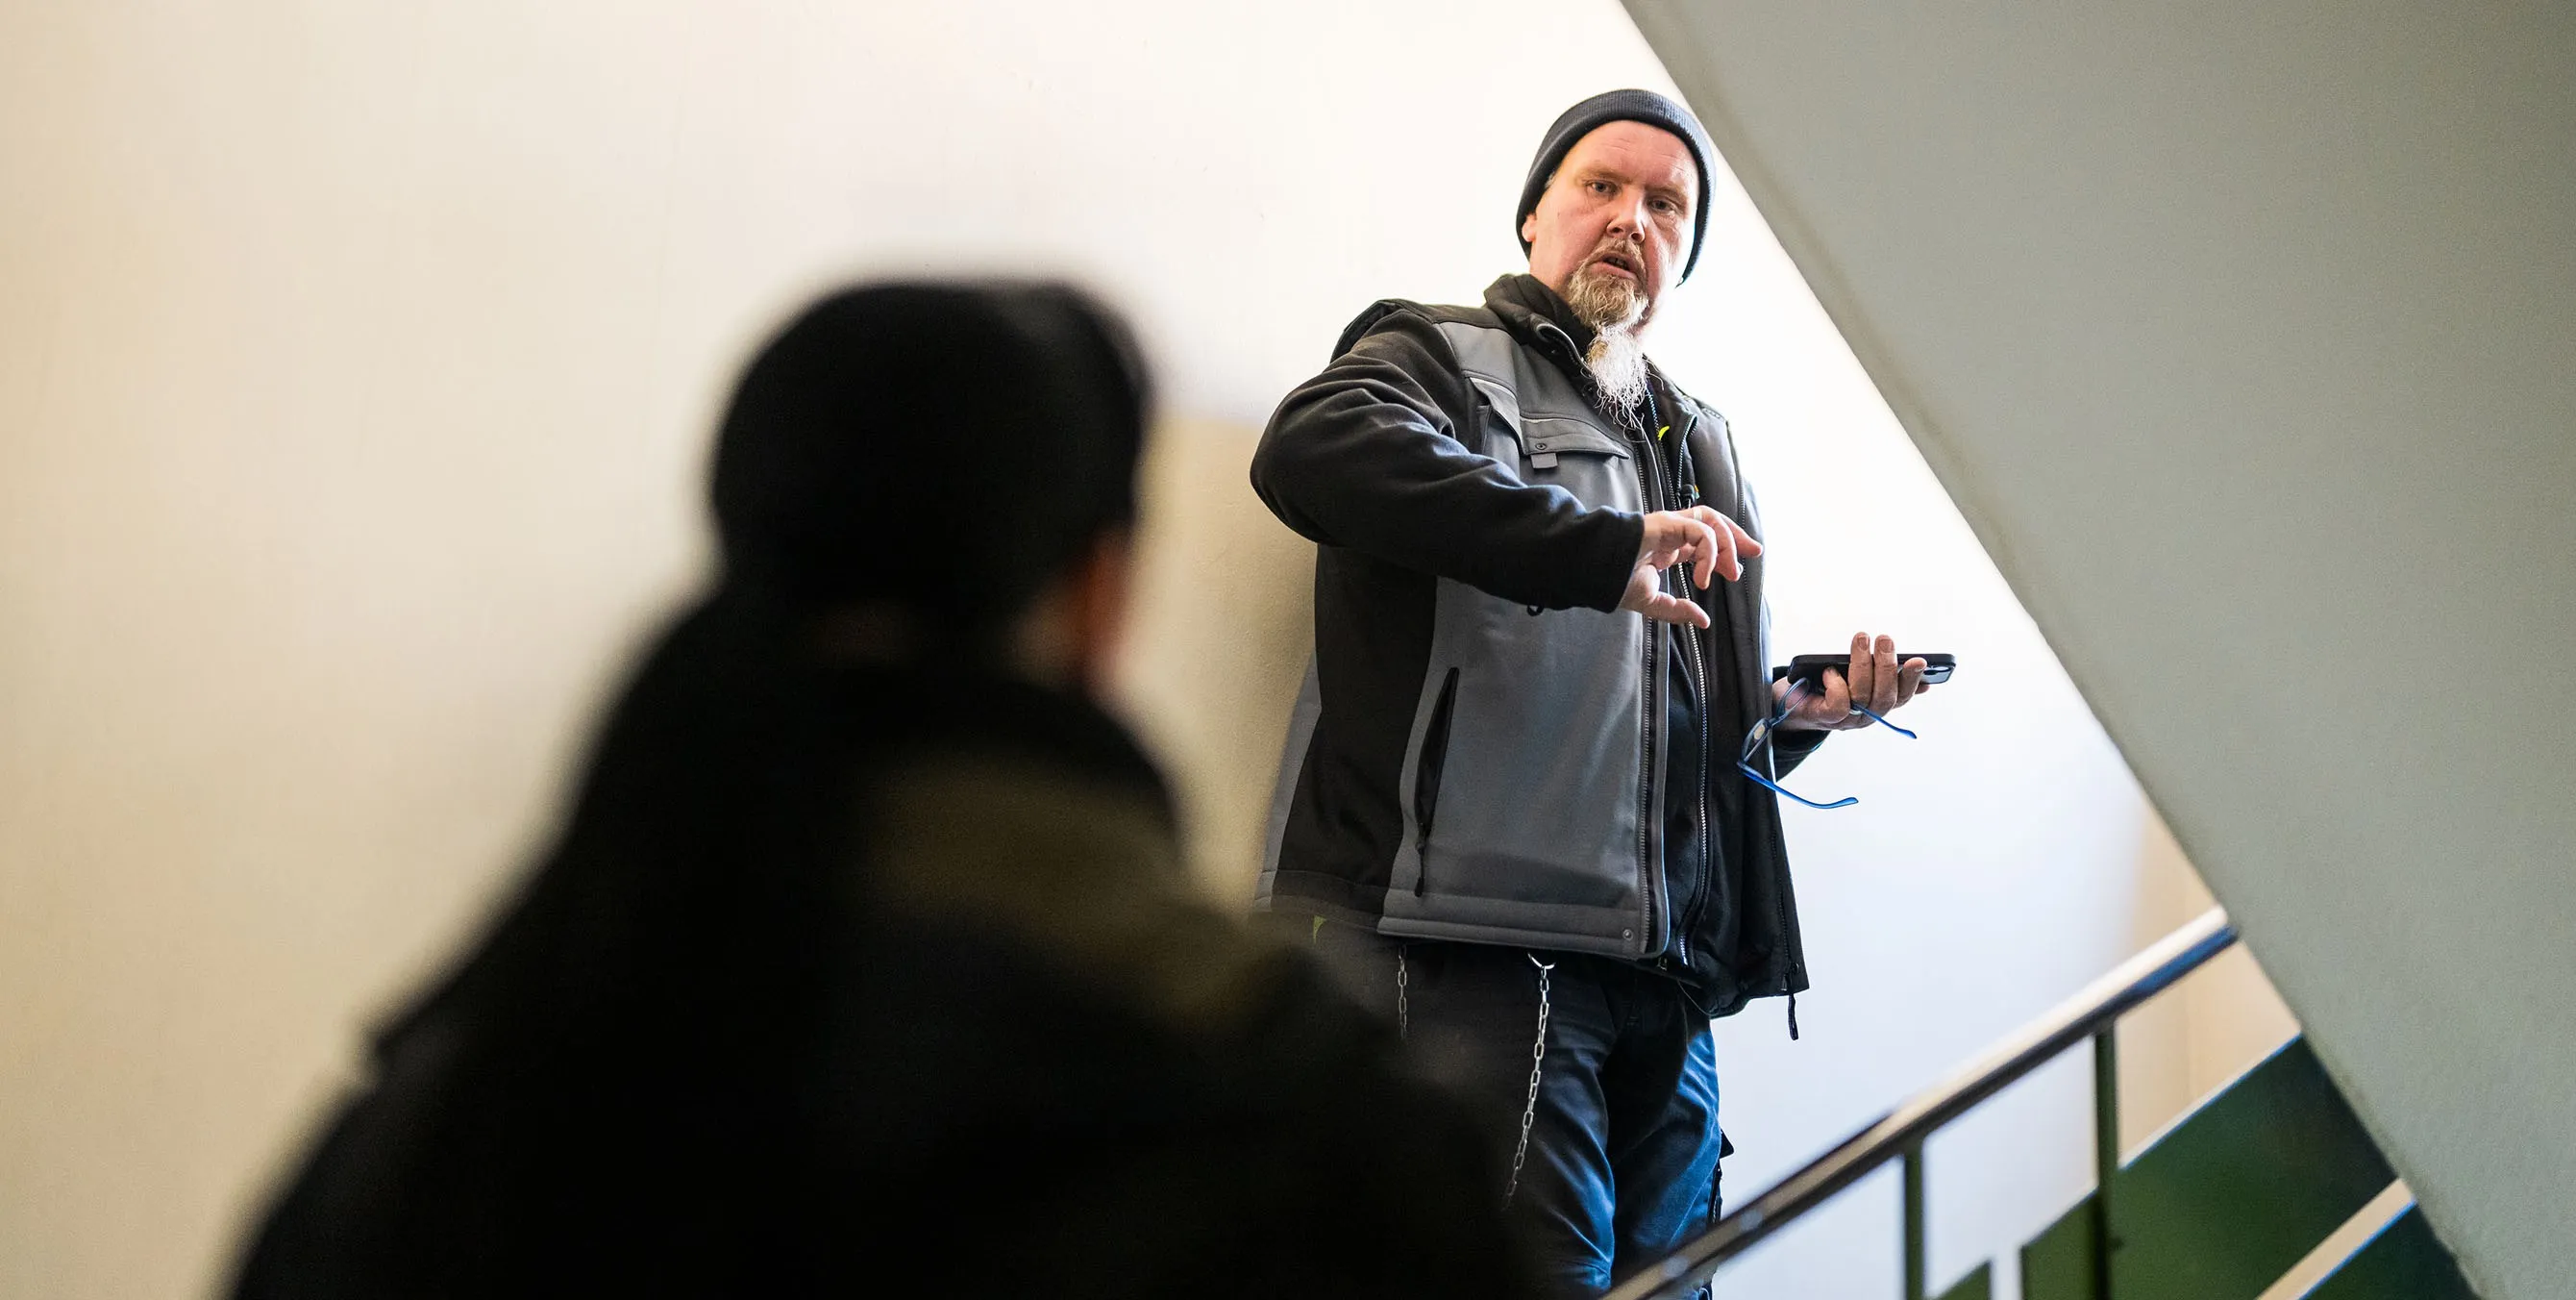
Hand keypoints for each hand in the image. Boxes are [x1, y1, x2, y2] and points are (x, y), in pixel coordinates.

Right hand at [1618, 508, 1760, 628]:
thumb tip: (1703, 621)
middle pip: (1713, 521)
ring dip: (1728, 543)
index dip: (1725, 551)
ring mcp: (1670, 525)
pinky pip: (1700, 532)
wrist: (1595, 572)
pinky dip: (1709, 553)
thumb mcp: (1654, 603)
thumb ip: (1678, 610)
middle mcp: (1672, 532)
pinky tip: (1704, 576)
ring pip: (1711, 520)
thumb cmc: (1615, 582)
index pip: (1704, 540)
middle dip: (1737, 535)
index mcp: (1668, 547)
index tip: (1737, 571)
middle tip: (1754, 553)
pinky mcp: (1667, 523)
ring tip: (1731, 571)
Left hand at [1774, 632, 1932, 730]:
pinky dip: (1837, 685)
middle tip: (1884, 638)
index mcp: (1877, 705)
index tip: (1920, 660)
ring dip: (1863, 665)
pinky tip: (1830, 670)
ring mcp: (1846, 720)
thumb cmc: (1824, 683)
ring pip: (1863, 696)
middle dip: (1887, 665)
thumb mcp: (1856, 674)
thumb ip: (1882, 671)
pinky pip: (1839, 704)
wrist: (1788, 702)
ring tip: (1862, 639)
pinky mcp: (1825, 718)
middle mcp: (1866, 716)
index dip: (1913, 679)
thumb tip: (1920, 665)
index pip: (1902, 696)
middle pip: (1886, 696)